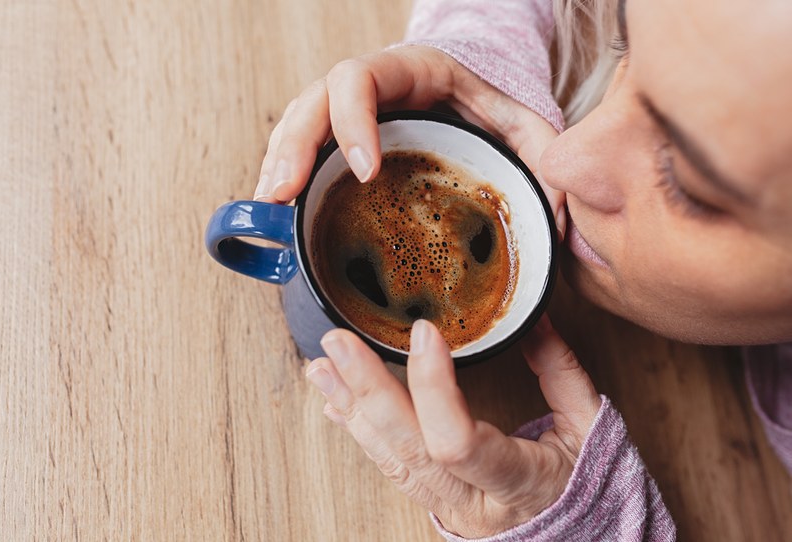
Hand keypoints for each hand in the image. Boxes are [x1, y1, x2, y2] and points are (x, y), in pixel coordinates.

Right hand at [254, 45, 565, 237]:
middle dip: (293, 147)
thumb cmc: (496, 107)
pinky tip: (279, 209)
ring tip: (269, 208)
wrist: (479, 95)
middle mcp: (370, 86)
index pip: (361, 77)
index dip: (352, 120)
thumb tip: (561, 220)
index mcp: (411, 71)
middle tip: (281, 194)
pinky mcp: (342, 137)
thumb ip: (544, 158)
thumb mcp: (527, 125)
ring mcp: (351, 111)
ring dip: (278, 163)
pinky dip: (286, 175)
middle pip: (313, 101)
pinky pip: (303, 147)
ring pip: (298, 123)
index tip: (364, 171)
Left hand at [305, 316, 600, 537]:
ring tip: (322, 367)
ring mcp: (447, 505)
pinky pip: (388, 467)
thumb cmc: (589, 486)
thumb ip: (559, 371)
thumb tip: (533, 318)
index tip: (423, 332)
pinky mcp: (434, 499)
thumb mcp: (589, 428)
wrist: (581, 539)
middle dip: (368, 390)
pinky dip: (359, 430)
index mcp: (516, 482)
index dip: (433, 386)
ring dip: (351, 407)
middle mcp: (471, 501)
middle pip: (407, 448)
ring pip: (388, 458)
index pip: (457, 441)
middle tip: (339, 343)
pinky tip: (334, 403)